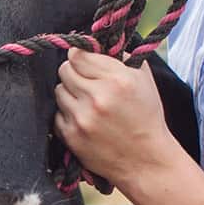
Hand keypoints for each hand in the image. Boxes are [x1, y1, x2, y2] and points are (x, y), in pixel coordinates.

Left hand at [53, 48, 177, 189]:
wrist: (146, 161)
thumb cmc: (146, 117)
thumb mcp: (143, 80)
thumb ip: (119, 57)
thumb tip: (94, 44)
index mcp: (118, 80)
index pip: (78, 55)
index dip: (80, 56)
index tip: (83, 60)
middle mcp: (97, 97)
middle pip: (64, 70)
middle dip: (74, 72)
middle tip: (85, 81)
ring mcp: (82, 118)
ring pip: (58, 90)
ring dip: (70, 93)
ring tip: (87, 102)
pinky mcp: (71, 135)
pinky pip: (56, 113)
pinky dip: (67, 114)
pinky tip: (84, 119)